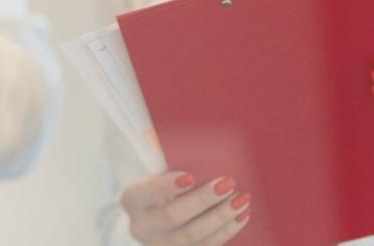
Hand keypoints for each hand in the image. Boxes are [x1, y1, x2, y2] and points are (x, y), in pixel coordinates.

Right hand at [121, 171, 250, 244]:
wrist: (152, 219)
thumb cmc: (156, 187)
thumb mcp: (148, 172)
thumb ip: (155, 158)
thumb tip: (164, 140)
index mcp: (131, 201)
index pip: (145, 193)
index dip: (166, 186)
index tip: (190, 176)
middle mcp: (141, 227)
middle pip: (173, 216)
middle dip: (203, 200)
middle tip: (227, 183)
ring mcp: (161, 244)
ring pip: (193, 236)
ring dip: (221, 217)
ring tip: (242, 199)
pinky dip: (227, 231)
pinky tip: (242, 215)